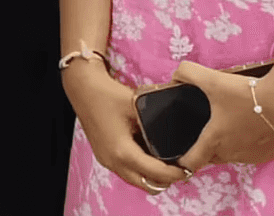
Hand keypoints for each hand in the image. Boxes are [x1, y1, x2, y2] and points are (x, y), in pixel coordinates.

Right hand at [63, 58, 185, 195]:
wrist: (82, 87)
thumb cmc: (108, 94)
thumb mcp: (138, 107)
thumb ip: (156, 124)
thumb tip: (179, 134)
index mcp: (122, 151)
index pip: (156, 173)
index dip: (176, 173)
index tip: (190, 168)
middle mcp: (113, 161)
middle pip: (147, 185)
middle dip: (166, 179)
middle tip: (180, 166)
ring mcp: (106, 160)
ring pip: (136, 180)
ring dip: (152, 176)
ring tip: (167, 161)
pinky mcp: (104, 156)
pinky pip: (127, 172)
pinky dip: (140, 169)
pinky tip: (149, 154)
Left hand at [173, 61, 273, 173]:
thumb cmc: (248, 93)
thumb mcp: (212, 79)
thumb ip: (187, 73)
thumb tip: (175, 77)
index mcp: (214, 140)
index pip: (190, 162)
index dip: (180, 162)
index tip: (176, 157)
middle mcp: (231, 154)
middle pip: (210, 157)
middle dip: (204, 148)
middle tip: (203, 131)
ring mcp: (251, 156)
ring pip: (232, 155)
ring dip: (227, 145)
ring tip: (228, 125)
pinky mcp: (269, 155)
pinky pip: (252, 152)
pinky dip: (247, 143)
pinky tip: (250, 128)